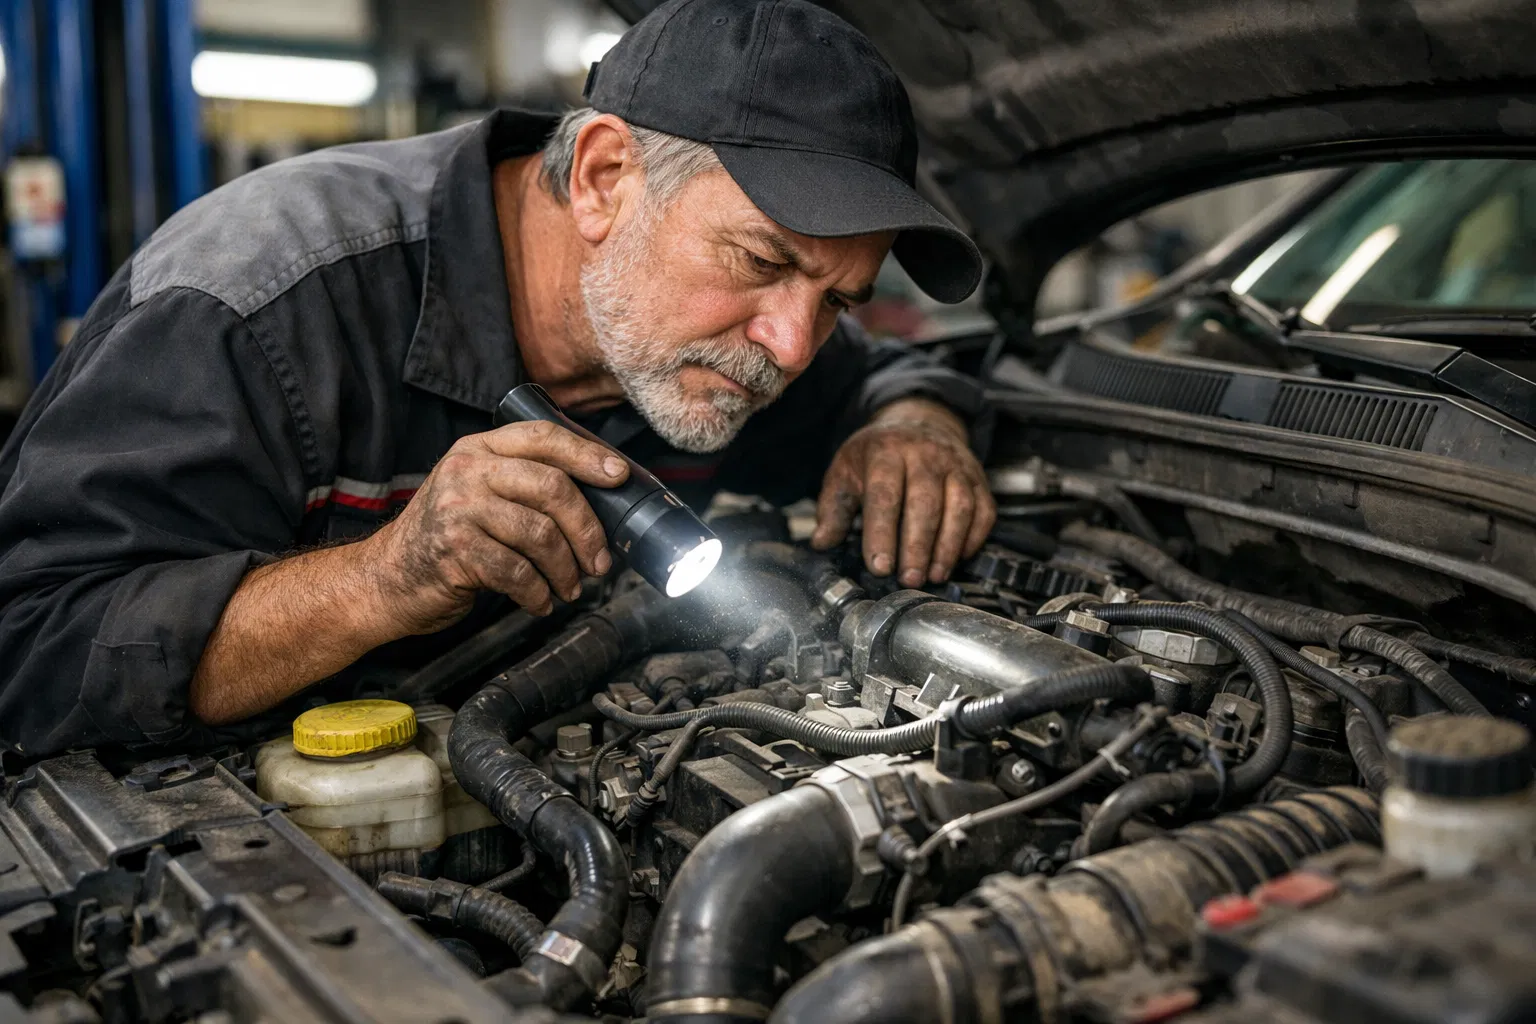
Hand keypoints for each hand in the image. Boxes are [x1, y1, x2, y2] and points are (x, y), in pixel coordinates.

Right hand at [362, 420, 627, 631]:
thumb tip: (599, 499)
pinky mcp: (454, 550)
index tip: (618, 476)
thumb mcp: (480, 492)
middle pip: (551, 487)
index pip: (543, 438)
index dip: (587, 454)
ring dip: (565, 569)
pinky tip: (541, 601)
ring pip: (539, 534)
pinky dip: (538, 593)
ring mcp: (458, 509)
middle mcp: (468, 471)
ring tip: (570, 587)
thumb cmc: (448, 537)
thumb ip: (524, 483)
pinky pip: (517, 572)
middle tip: (599, 560)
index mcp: (480, 448)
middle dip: (587, 528)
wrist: (387, 577)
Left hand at [811, 398, 994, 586]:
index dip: (881, 533)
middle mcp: (925, 454)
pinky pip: (984, 510)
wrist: (917, 421)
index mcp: (885, 451)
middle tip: (909, 579)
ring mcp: (956, 465)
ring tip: (934, 576)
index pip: (884, 495)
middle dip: (917, 546)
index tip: (879, 566)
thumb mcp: (845, 472)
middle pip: (925, 503)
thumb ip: (833, 509)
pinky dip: (974, 538)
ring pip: (960, 507)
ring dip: (947, 547)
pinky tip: (956, 559)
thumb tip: (822, 542)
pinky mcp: (978, 477)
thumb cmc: (877, 455)